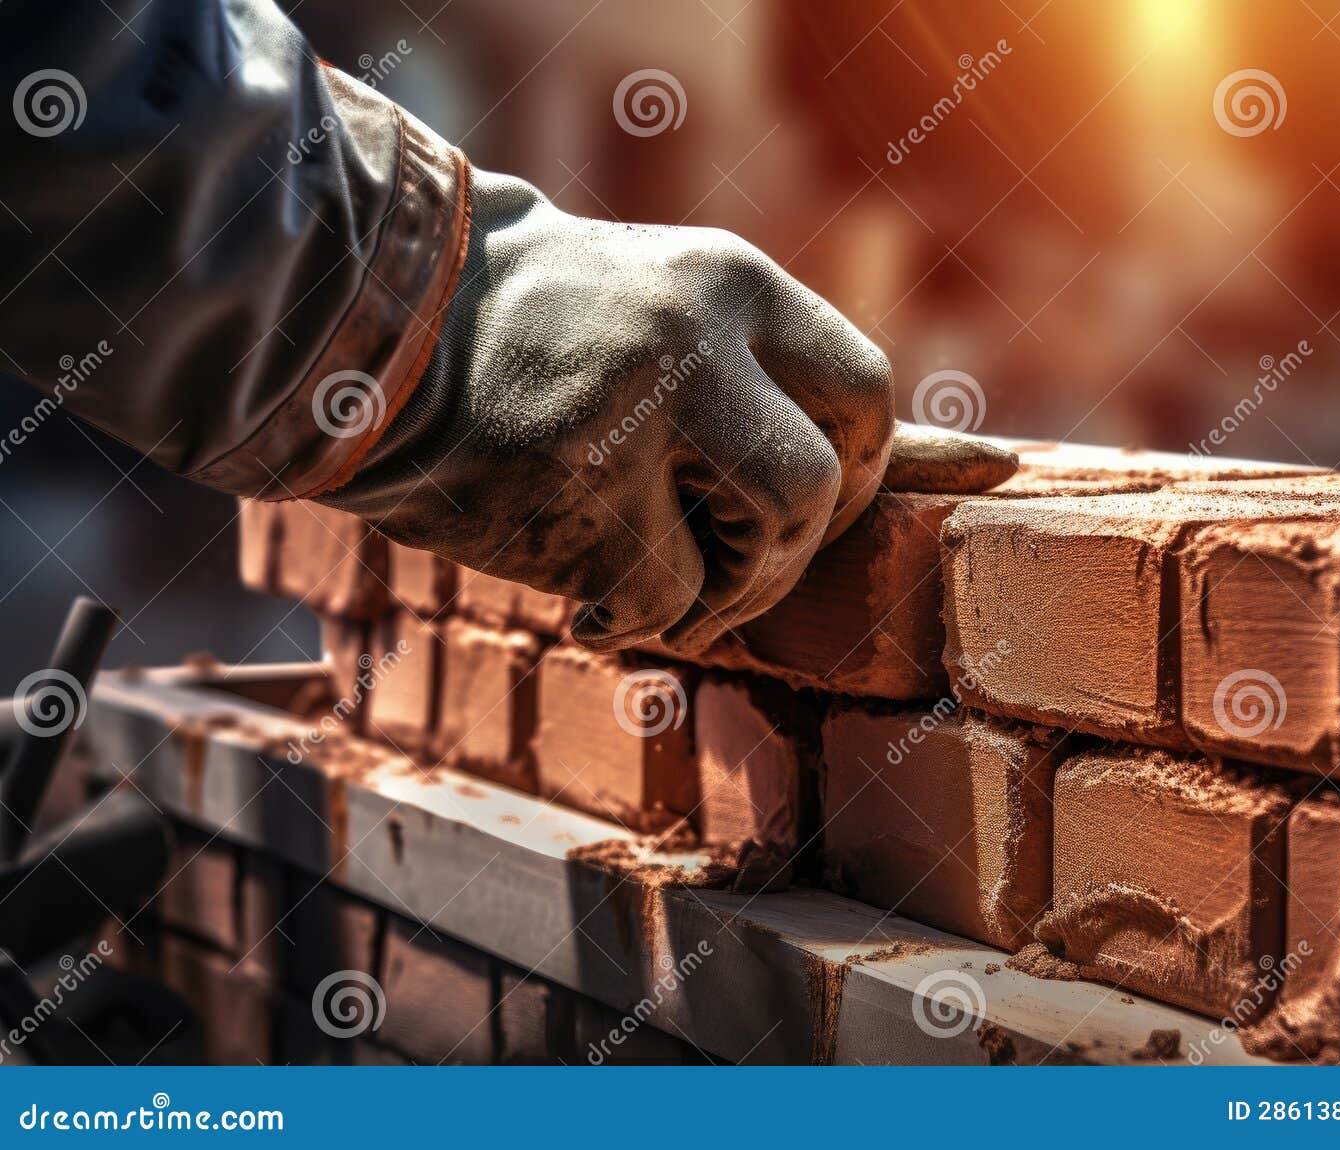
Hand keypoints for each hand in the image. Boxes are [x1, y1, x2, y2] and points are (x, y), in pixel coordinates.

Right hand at [325, 171, 894, 653]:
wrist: (355, 324)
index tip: (807, 506)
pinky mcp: (577, 496)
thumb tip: (923, 459)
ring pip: (763, 545)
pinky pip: (660, 600)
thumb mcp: (653, 305)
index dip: (857, 470)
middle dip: (791, 550)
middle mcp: (699, 336)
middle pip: (827, 481)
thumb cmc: (512, 332)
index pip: (864, 387)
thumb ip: (759, 373)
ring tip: (639, 574)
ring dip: (717, 593)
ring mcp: (639, 414)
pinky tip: (571, 588)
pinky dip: (625, 617)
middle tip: (731, 566)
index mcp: (727, 282)